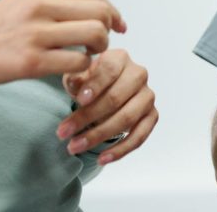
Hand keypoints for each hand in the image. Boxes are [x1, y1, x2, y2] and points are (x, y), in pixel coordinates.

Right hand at [0, 0, 126, 104]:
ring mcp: (36, 33)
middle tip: (102, 44)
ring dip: (100, 49)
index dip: (113, 12)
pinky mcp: (31, 62)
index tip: (119, 27)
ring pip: (95, 35)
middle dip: (110, 30)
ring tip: (88, 56)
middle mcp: (41, 5)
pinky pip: (78, 62)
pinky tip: (73, 71)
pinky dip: (84, 69)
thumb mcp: (31, 0)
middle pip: (101, 12)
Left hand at [56, 49, 157, 165]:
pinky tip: (102, 159)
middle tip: (64, 132)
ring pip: (127, 118)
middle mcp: (138, 74)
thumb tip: (75, 84)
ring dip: (99, 136)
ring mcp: (147, 96)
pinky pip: (139, 136)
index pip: (109, 70)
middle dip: (88, 117)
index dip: (95, 85)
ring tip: (75, 146)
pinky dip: (120, 150)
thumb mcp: (78, 76)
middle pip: (116, 97)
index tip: (79, 100)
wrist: (107, 90)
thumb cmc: (91, 82)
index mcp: (120, 58)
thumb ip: (76, 78)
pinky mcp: (152, 115)